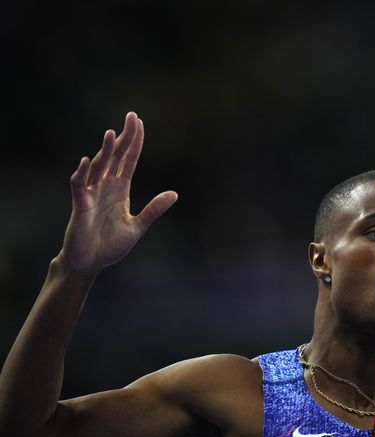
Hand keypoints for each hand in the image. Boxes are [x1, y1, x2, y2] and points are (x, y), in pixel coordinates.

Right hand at [60, 112, 177, 272]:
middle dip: (123, 137)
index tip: (139, 122)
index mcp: (121, 189)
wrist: (91, 263)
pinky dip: (83, 174)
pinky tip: (87, 161)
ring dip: (105, 151)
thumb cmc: (111, 245)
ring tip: (112, 133)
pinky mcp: (80, 206)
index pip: (129, 159)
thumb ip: (154, 209)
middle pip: (116, 156)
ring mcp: (92, 194)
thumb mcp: (138, 226)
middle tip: (131, 116)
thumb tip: (174, 194)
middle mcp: (106, 186)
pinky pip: (80, 186)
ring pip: (99, 167)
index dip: (135, 142)